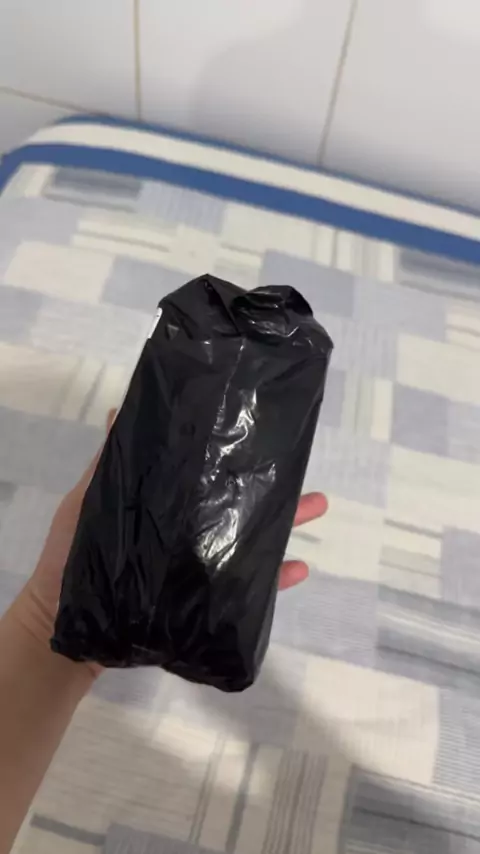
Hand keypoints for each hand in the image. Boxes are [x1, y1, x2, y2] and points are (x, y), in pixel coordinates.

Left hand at [19, 411, 327, 654]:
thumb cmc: (72, 557)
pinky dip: (273, 581)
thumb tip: (119, 411)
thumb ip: (109, 465)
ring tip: (318, 505)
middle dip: (277, 490)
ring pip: (252, 544)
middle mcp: (191, 533)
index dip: (237, 459)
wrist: (65, 622)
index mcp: (169, 506)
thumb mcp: (88, 503)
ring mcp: (199, 567)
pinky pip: (245, 593)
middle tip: (309, 474)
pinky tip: (299, 569)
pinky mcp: (201, 602)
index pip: (209, 476)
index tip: (265, 434)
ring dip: (286, 526)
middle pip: (240, 507)